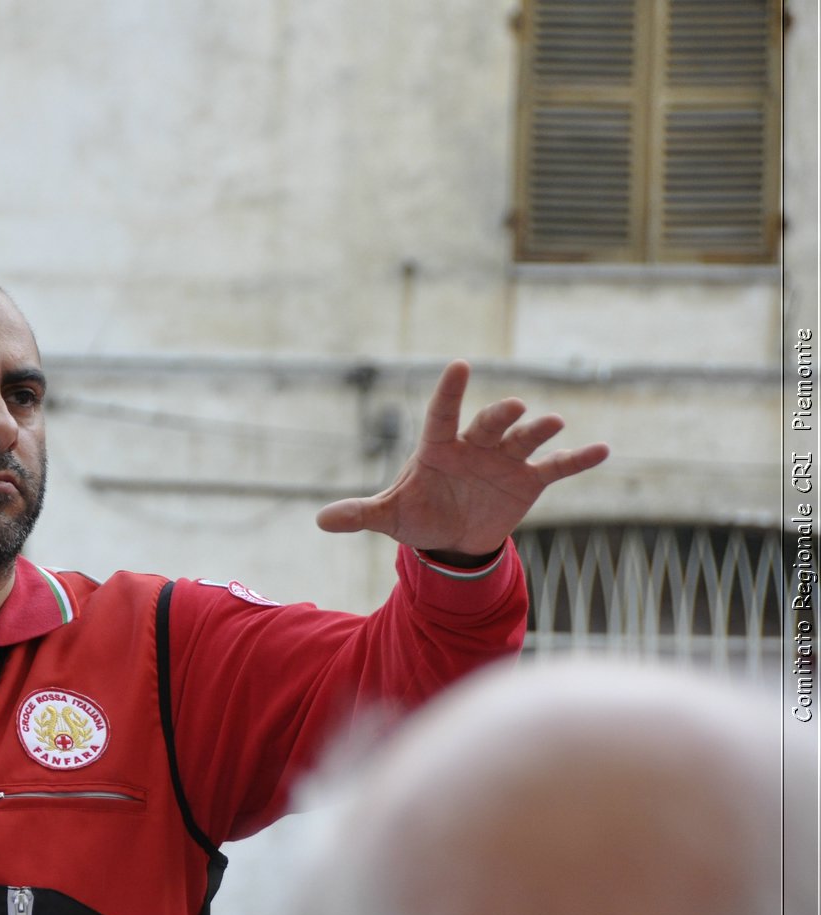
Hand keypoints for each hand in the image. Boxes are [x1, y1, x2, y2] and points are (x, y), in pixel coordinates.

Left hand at [315, 361, 608, 556]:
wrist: (451, 538)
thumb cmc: (418, 515)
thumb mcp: (389, 517)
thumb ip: (360, 514)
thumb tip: (321, 521)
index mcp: (439, 447)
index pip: (443, 413)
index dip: (449, 391)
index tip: (458, 366)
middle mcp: (475, 445)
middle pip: (490, 424)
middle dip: (501, 416)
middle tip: (515, 408)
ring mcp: (505, 461)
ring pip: (525, 440)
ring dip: (540, 431)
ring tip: (554, 423)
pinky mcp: (529, 481)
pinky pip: (556, 467)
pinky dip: (578, 458)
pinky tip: (602, 449)